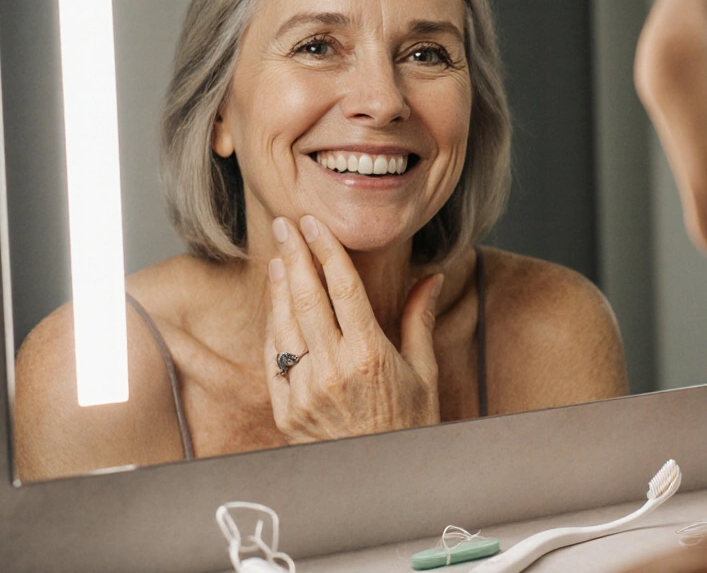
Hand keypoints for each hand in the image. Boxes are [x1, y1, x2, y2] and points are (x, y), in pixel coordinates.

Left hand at [264, 215, 443, 442]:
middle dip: (294, 256)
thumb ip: (420, 321)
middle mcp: (333, 370)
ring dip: (279, 286)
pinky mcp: (286, 411)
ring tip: (277, 256)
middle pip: (307, 298)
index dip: (326, 250)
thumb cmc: (409, 427)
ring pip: (285, 324)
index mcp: (370, 355)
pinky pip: (274, 358)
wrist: (381, 482)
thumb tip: (432, 278)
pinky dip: (273, 327)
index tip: (314, 224)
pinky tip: (275, 305)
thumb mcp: (424, 374)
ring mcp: (305, 391)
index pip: (342, 288)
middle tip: (285, 224)